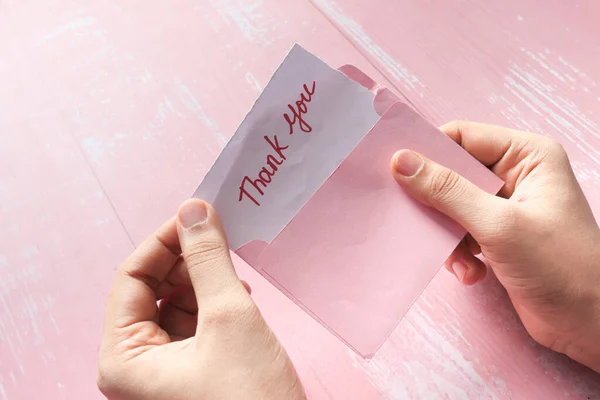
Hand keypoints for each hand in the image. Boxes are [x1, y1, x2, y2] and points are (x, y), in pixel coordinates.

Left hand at [97, 199, 304, 398]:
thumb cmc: (251, 399)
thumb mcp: (229, 318)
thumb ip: (208, 260)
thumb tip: (194, 211)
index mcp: (123, 359)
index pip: (131, 278)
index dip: (164, 241)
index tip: (196, 215)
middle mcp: (135, 365)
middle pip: (151, 289)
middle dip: (185, 260)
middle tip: (218, 235)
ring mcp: (161, 370)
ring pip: (173, 303)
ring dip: (201, 279)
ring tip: (233, 270)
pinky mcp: (187, 371)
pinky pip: (191, 322)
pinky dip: (211, 301)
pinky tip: (236, 293)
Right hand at [391, 121, 599, 371]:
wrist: (589, 324)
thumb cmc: (561, 267)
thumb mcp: (498, 224)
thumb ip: (447, 191)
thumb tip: (402, 161)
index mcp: (527, 155)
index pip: (462, 137)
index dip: (428, 152)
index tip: (394, 172)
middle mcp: (516, 175)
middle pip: (453, 172)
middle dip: (435, 202)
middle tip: (416, 219)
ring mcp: (506, 207)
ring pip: (451, 206)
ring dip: (448, 235)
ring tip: (461, 259)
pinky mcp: (498, 235)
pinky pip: (460, 231)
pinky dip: (460, 253)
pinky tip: (473, 274)